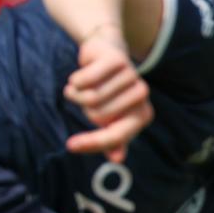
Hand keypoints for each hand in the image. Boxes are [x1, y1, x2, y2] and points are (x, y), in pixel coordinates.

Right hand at [63, 29, 151, 161]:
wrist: (107, 53)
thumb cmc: (109, 92)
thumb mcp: (111, 118)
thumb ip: (114, 140)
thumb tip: (117, 159)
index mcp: (142, 116)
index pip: (115, 137)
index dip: (92, 143)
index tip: (70, 146)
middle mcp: (141, 96)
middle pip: (97, 117)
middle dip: (84, 109)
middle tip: (88, 96)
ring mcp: (131, 76)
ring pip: (89, 98)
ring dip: (76, 93)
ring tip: (82, 85)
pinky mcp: (116, 60)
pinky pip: (84, 80)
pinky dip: (74, 80)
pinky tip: (79, 75)